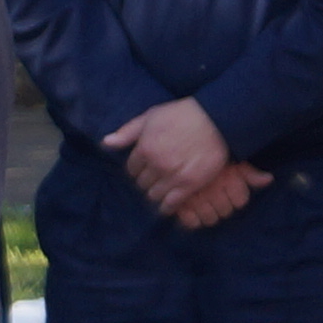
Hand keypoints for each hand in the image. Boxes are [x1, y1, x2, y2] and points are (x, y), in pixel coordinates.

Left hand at [102, 97, 268, 227]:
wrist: (216, 120)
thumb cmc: (182, 115)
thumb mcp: (151, 116)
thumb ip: (128, 132)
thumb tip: (106, 143)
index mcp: (145, 148)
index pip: (132, 169)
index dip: (138, 169)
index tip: (146, 168)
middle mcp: (156, 164)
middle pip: (142, 183)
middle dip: (147, 181)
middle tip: (157, 178)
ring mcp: (172, 176)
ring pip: (154, 195)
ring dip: (157, 193)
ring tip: (164, 188)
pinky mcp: (189, 185)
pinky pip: (171, 204)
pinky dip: (167, 207)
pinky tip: (167, 206)